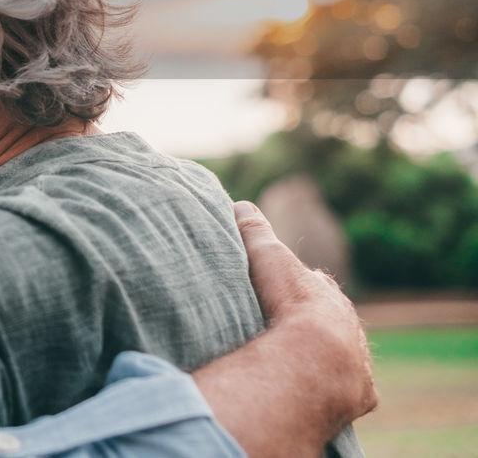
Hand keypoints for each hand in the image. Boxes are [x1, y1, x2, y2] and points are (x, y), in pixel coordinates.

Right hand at [235, 200, 377, 426]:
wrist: (318, 353)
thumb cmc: (289, 302)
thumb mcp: (266, 257)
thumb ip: (254, 231)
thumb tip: (241, 204)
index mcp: (328, 296)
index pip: (316, 288)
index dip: (299, 288)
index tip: (285, 291)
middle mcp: (349, 326)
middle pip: (332, 322)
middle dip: (315, 325)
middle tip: (289, 332)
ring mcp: (357, 360)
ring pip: (342, 357)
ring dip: (323, 360)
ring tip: (297, 367)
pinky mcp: (358, 392)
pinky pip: (347, 390)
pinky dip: (332, 391)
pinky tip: (315, 395)